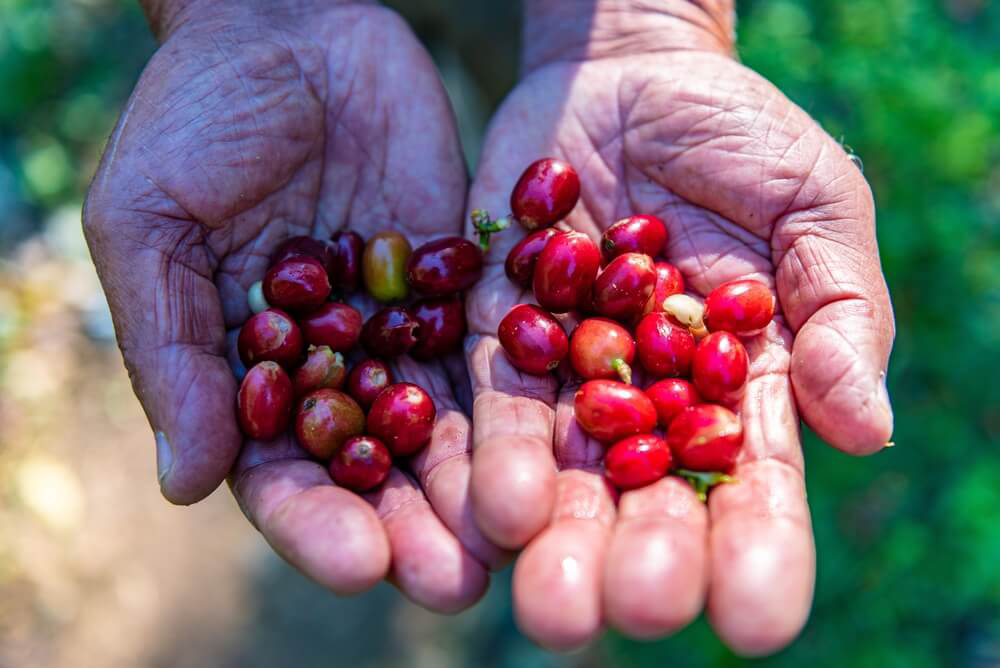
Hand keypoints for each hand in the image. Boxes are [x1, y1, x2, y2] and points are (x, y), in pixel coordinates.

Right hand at [84, 0, 502, 610]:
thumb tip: (185, 486)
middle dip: (415, 526)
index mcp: (252, 376)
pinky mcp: (462, 283)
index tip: (357, 564)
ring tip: (518, 535)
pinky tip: (560, 436)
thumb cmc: (192, 121)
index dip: (315, 524)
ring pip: (447, 422)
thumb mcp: (151, 225)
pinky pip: (495, 346)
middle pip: (378, 470)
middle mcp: (335, 369)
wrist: (284, 28)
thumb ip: (171, 351)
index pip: (281, 473)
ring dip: (479, 481)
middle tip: (458, 584)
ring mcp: (402, 329)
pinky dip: (522, 393)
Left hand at [465, 0, 893, 653]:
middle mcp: (648, 404)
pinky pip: (491, 406)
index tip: (755, 620)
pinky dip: (493, 457)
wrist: (627, 77)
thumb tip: (865, 428)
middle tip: (631, 613)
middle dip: (641, 561)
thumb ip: (839, 312)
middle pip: (647, 502)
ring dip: (556, 539)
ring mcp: (567, 376)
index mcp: (738, 387)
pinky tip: (492, 510)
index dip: (758, 551)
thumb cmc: (740, 140)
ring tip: (551, 603)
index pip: (754, 485)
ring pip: (563, 476)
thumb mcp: (812, 207)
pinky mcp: (497, 337)